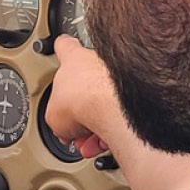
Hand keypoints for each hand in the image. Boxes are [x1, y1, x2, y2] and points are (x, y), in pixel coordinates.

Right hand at [44, 35, 132, 157]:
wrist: (113, 104)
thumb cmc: (83, 99)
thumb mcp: (52, 116)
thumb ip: (57, 118)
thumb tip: (63, 130)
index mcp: (74, 59)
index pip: (65, 46)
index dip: (61, 50)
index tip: (61, 49)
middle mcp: (99, 62)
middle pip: (85, 87)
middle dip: (80, 113)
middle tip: (75, 131)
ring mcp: (120, 75)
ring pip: (105, 105)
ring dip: (96, 127)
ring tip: (91, 143)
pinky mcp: (136, 92)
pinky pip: (122, 112)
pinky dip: (114, 128)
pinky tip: (106, 142)